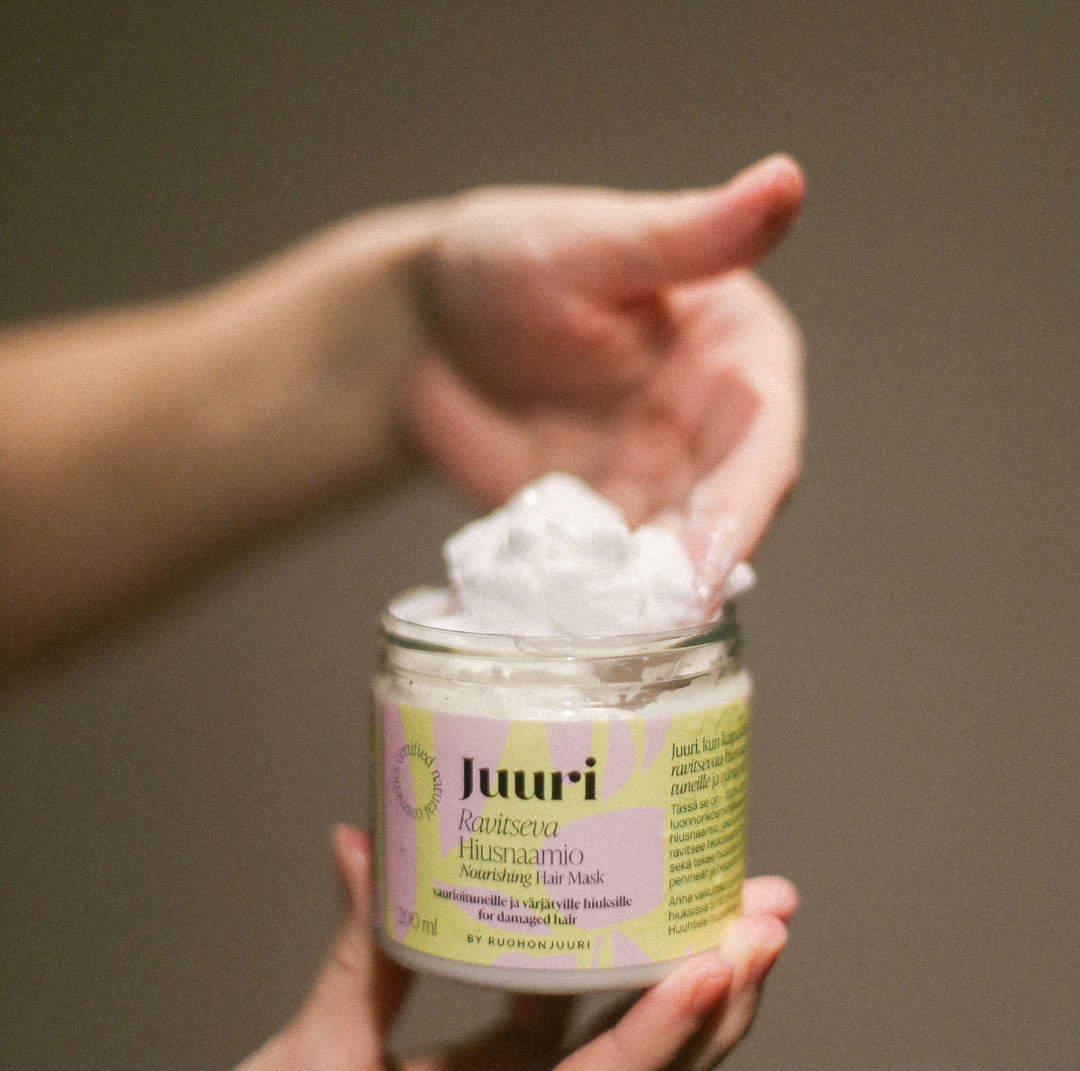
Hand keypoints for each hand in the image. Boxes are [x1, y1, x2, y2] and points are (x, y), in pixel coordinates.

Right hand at [168, 827, 794, 1070]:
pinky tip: (664, 929)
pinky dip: (627, 998)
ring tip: (747, 911)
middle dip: (714, 1000)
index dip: (652, 1036)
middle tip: (766, 913)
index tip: (715, 963)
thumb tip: (375, 851)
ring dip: (694, 995)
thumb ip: (361, 960)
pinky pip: (592, 1061)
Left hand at [409, 155, 804, 606]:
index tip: (715, 559)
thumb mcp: (596, 242)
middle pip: (729, 519)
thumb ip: (690, 236)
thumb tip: (787, 181)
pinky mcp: (598, 536)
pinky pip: (608, 586)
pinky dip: (593, 609)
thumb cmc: (511, 261)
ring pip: (671, 564)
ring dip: (646, 600)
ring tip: (609, 636)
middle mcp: (709, 436)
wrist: (420, 332)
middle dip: (700, 570)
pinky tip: (567, 632)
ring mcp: (654, 492)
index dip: (745, 503)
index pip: (764, 439)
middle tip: (662, 618)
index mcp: (736, 359)